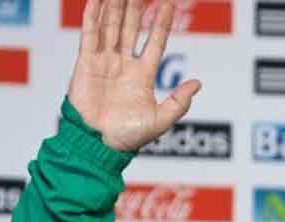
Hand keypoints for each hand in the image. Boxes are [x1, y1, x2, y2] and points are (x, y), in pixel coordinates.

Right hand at [67, 0, 200, 150]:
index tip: (170, 5)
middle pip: (132, 28)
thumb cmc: (129, 136)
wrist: (99, 144)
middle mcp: (124, 65)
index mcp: (143, 76)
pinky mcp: (86, 64)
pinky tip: (98, 0)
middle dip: (137, 8)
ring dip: (116, 7)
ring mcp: (104, 62)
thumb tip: (198, 84)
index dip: (162, 24)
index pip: (155, 42)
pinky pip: (90, 35)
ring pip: (112, 27)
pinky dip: (93, 17)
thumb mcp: (161, 120)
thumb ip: (179, 101)